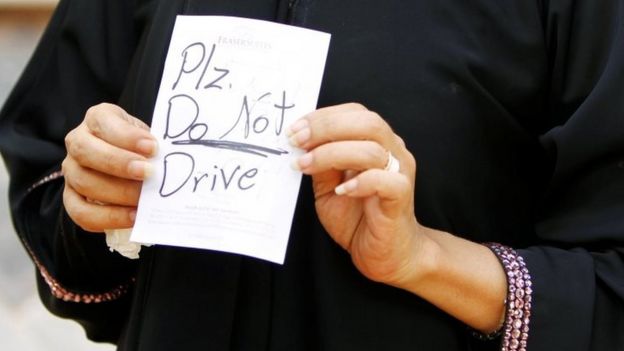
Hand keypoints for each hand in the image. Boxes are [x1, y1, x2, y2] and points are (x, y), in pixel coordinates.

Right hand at [62, 103, 156, 231]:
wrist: (132, 164)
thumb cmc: (142, 148)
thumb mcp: (148, 139)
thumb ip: (154, 148)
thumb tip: (170, 164)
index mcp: (97, 118)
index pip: (103, 122)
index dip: (127, 136)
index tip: (153, 147)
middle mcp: (78, 141)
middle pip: (86, 151)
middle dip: (119, 164)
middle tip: (149, 174)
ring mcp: (71, 170)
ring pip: (84, 182)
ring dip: (117, 193)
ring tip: (144, 199)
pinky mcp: (71, 197)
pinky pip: (80, 212)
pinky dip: (108, 218)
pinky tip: (134, 217)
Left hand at [289, 103, 425, 285]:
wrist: (387, 254)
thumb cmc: (358, 218)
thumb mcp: (328, 187)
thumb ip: (321, 164)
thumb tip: (300, 142)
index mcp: (377, 142)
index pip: (355, 113)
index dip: (323, 117)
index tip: (294, 129)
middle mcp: (393, 151)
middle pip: (368, 122)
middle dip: (326, 127)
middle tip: (297, 141)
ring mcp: (400, 173)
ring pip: (373, 149)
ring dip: (332, 154)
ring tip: (306, 166)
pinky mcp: (401, 198)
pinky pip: (387, 181)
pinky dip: (361, 181)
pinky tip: (341, 190)